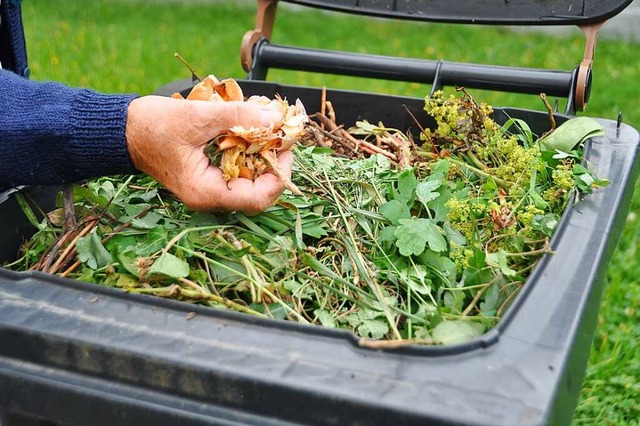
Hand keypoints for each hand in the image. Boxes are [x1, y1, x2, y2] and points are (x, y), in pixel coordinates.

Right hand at [125, 95, 290, 213]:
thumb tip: (272, 119)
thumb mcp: (196, 117)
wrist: (123, 130)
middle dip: (274, 162)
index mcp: (206, 192)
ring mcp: (209, 188)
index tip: (286, 146)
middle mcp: (210, 197)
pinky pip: (238, 170)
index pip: (258, 198)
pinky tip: (251, 131)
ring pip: (250, 180)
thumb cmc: (151, 127)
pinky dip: (249, 152)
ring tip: (269, 129)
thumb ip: (237, 117)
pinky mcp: (209, 176)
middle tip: (281, 135)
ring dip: (263, 155)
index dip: (279, 174)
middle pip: (258, 191)